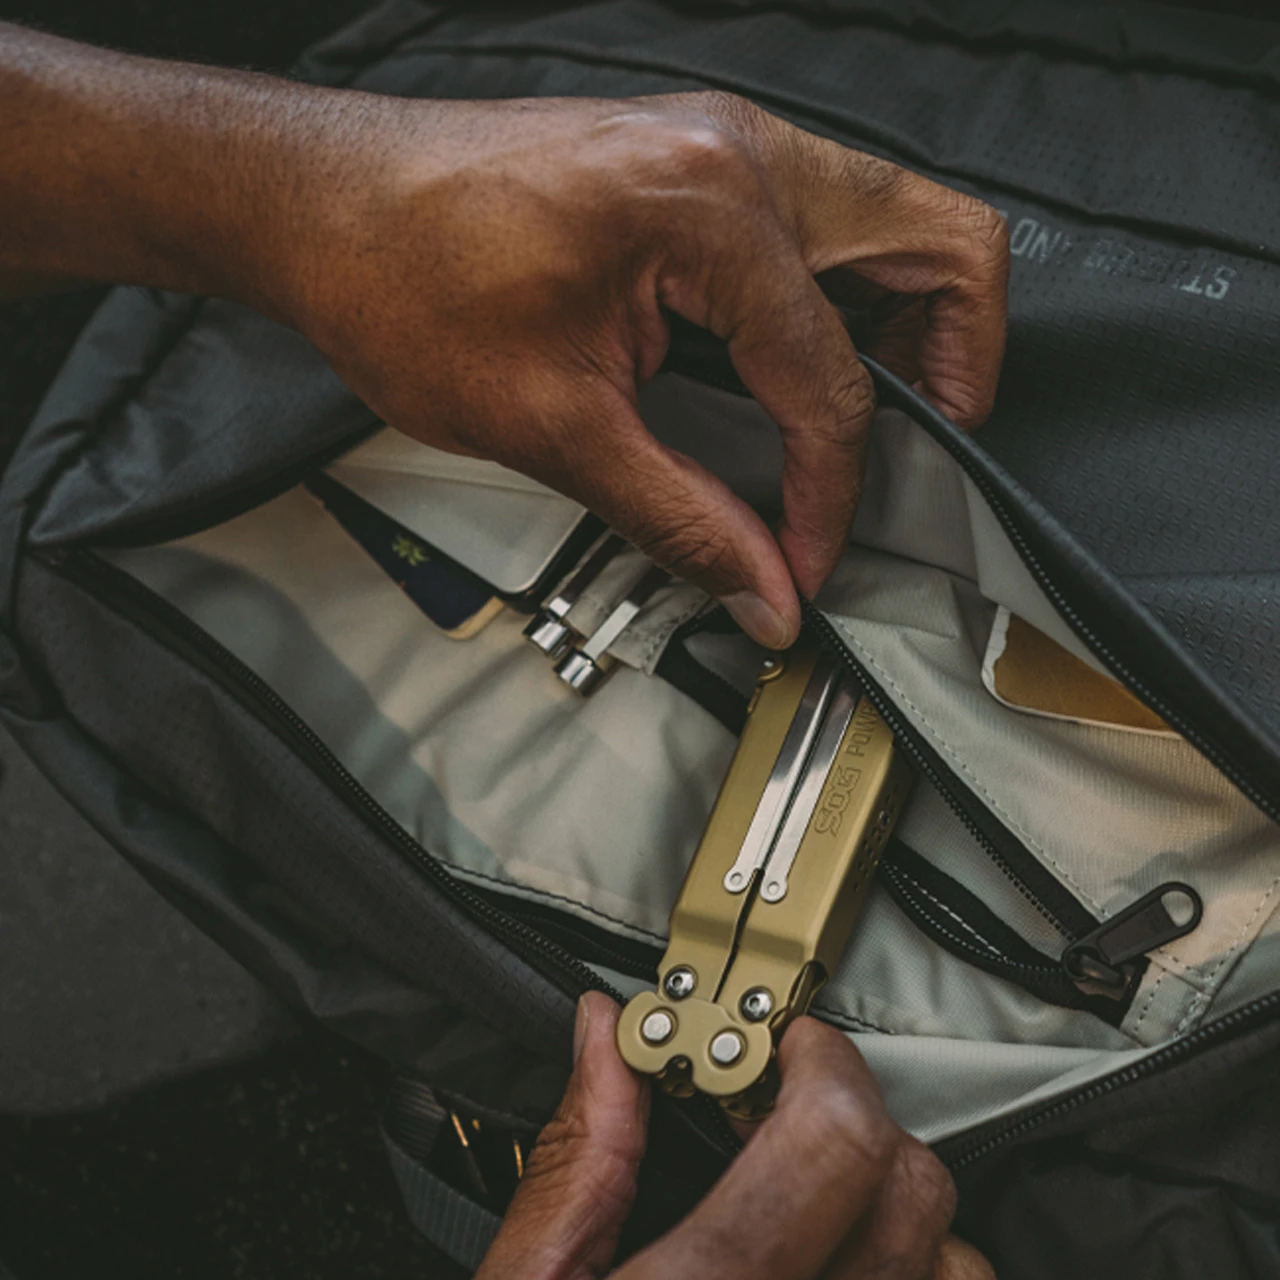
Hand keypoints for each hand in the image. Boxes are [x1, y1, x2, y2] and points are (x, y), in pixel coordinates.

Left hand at [284, 93, 1008, 646]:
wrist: (322, 207)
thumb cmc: (403, 282)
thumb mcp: (553, 426)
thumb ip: (682, 517)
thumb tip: (766, 588)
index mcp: (711, 207)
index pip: (831, 379)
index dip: (831, 495)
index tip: (805, 560)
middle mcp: (741, 152)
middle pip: (938, 244)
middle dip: (953, 368)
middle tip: (917, 459)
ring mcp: (726, 145)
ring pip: (896, 222)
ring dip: (910, 328)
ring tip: (870, 424)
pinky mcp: (700, 164)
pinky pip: (830, 223)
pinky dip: (848, 300)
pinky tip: (804, 371)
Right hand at [476, 993, 994, 1278]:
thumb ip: (578, 1161)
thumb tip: (606, 1039)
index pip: (831, 1143)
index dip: (815, 1061)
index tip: (782, 1044)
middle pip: (910, 1189)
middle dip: (853, 1117)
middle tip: (787, 1113)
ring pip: (952, 1265)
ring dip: (898, 1211)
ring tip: (818, 1204)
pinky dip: (916, 1279)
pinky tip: (842, 1272)